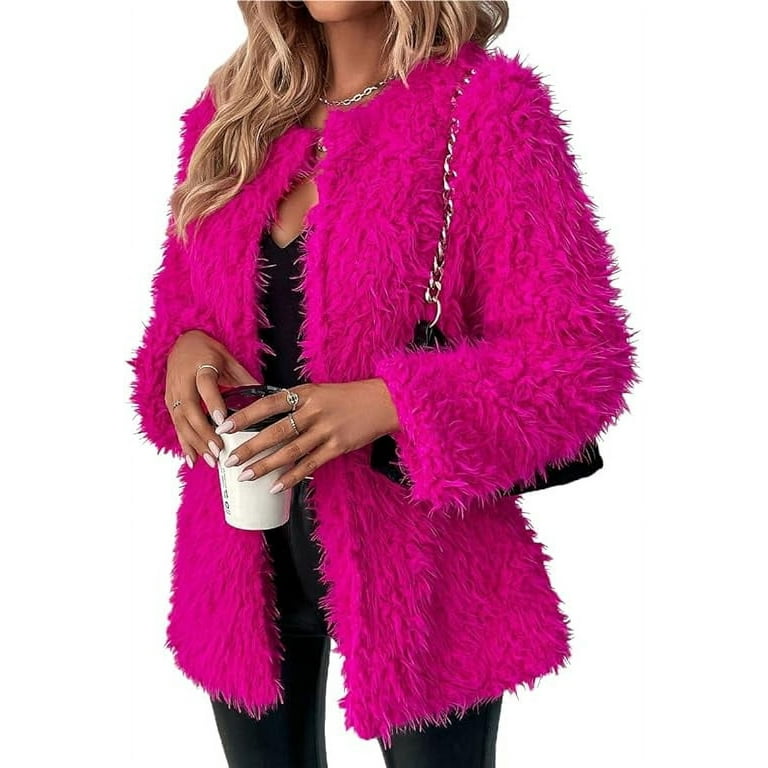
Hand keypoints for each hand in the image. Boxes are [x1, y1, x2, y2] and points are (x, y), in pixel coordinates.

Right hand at [166, 330, 260, 468]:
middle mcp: (182, 380)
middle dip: (203, 432)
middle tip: (219, 450)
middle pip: (190, 408)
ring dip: (195, 442)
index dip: (213, 403)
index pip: (206, 385)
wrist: (182, 341)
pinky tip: (193, 460)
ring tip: (210, 460)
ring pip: (181, 421)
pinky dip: (184, 444)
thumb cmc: (209, 351)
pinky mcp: (168, 402)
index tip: (222, 422)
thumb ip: (244, 379)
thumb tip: (266, 399)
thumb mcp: (229, 359)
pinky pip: (176, 425)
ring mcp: (173, 392)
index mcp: (201, 365)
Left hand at [214, 379, 399, 493]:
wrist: (384, 402)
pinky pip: (310, 464)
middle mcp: (314, 410)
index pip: (268, 404)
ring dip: (265, 465)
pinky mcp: (338, 447)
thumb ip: (295, 403)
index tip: (224, 426)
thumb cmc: (348, 397)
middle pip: (275, 431)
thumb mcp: (319, 392)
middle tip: (229, 459)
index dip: (245, 415)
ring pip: (290, 451)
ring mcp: (326, 430)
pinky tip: (277, 486)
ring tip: (246, 475)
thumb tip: (265, 420)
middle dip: (250, 447)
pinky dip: (292, 476)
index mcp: (306, 393)